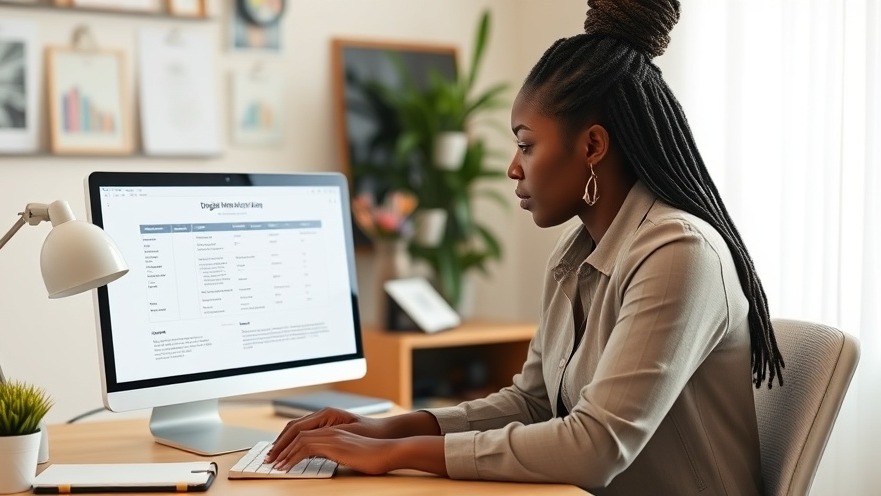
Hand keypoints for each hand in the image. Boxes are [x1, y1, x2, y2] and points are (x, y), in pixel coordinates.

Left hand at [268, 427, 397, 474]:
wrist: (387, 452)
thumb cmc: (372, 455)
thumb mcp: (348, 452)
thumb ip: (333, 451)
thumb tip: (320, 458)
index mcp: (332, 429)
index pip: (303, 431)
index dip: (288, 441)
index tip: (278, 454)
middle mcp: (329, 429)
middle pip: (296, 432)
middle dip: (280, 446)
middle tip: (270, 459)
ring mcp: (331, 435)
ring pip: (298, 439)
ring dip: (283, 452)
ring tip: (274, 465)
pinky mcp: (333, 444)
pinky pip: (306, 448)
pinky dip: (292, 457)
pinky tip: (286, 467)